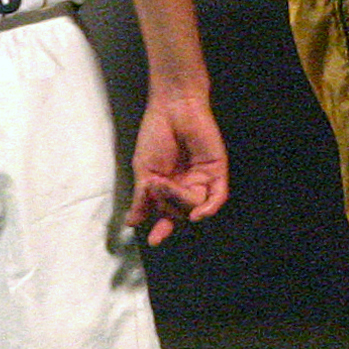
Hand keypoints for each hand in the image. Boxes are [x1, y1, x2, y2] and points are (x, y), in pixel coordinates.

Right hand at [126, 92, 227, 245]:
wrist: (172, 108)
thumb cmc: (155, 134)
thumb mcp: (143, 170)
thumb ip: (142, 198)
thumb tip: (131, 222)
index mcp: (169, 186)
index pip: (168, 214)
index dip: (161, 228)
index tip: (153, 241)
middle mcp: (187, 186)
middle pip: (180, 212)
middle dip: (165, 203)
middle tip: (154, 185)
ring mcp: (203, 180)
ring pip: (194, 206)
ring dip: (177, 197)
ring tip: (163, 179)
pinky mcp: (217, 172)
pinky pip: (217, 198)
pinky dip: (207, 209)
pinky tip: (196, 214)